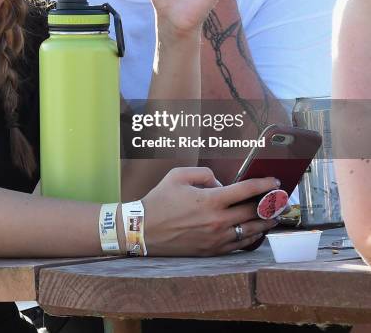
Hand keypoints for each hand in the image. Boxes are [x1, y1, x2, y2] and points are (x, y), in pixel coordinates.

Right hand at [142, 167, 278, 255]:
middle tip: (279, 199)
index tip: (275, 182)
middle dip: (270, 204)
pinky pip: (240, 245)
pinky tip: (256, 232)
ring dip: (265, 223)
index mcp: (210, 200)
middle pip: (254, 212)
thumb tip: (219, 182)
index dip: (264, 184)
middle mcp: (218, 220)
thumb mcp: (178, 176)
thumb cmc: (159, 200)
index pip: (246, 190)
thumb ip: (203, 173)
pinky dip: (252, 238)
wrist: (144, 230)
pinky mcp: (213, 251)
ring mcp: (217, 238)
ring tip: (273, 216)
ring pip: (251, 231)